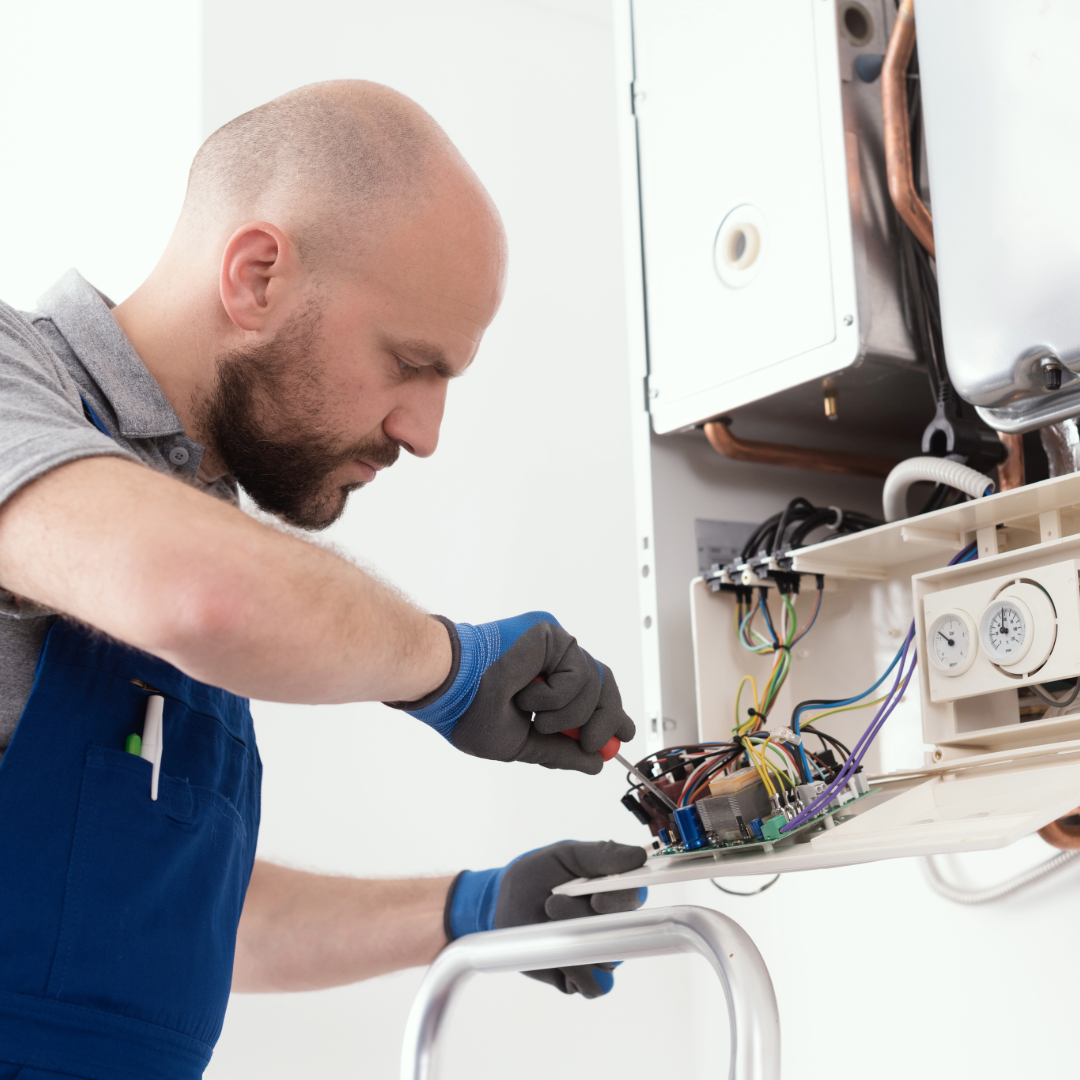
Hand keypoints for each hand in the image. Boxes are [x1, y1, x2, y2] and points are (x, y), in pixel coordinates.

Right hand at [386, 612, 634, 773]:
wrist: (447, 690)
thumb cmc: (468, 713)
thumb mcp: (522, 742)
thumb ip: (559, 751)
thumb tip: (594, 764)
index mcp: (545, 680)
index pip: (592, 692)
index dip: (612, 713)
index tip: (624, 734)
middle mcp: (553, 660)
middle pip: (604, 684)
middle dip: (605, 718)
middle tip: (590, 742)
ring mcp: (553, 645)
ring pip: (594, 682)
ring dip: (568, 713)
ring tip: (535, 717)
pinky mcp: (550, 633)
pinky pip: (578, 671)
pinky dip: (556, 695)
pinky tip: (528, 697)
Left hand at [444, 840, 647, 996]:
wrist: (504, 904)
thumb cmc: (538, 874)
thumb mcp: (565, 855)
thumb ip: (601, 855)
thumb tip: (639, 857)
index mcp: (616, 890)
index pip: (636, 896)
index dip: (621, 901)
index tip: (596, 899)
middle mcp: (615, 923)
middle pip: (625, 932)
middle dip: (588, 920)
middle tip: (553, 904)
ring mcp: (601, 951)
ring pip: (609, 960)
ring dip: (578, 946)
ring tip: (548, 926)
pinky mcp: (584, 976)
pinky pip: (596, 987)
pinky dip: (579, 975)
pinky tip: (559, 958)